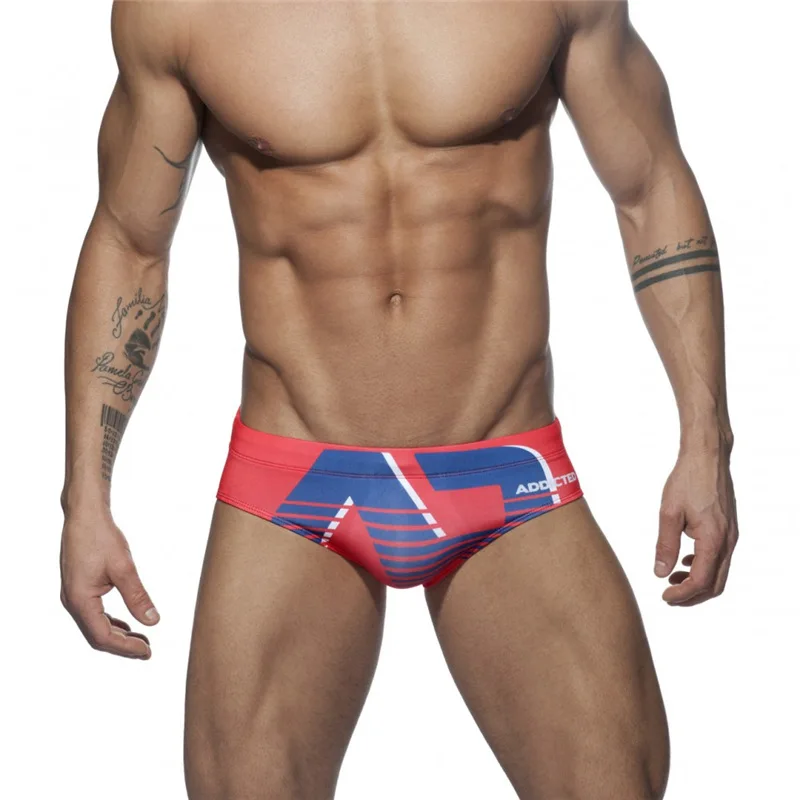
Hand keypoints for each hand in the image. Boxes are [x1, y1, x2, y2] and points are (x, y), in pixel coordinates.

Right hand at [60, 510, 158, 657]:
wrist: (85, 514)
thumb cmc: (101, 536)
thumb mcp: (124, 568)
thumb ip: (138, 596)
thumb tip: (153, 621)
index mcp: (80, 600)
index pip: (103, 636)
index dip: (126, 647)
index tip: (147, 651)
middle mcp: (73, 601)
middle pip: (97, 635)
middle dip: (122, 645)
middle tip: (147, 651)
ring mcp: (74, 594)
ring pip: (94, 625)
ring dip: (117, 634)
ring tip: (140, 640)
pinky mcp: (79, 587)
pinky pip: (93, 613)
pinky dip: (110, 621)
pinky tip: (126, 623)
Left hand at [654, 444, 738, 605]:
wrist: (707, 458)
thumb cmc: (687, 480)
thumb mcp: (669, 513)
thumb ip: (665, 545)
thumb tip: (660, 573)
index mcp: (713, 539)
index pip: (700, 581)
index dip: (682, 594)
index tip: (664, 596)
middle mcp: (727, 541)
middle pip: (714, 584)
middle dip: (692, 596)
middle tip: (668, 596)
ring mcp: (731, 536)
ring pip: (719, 573)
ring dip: (698, 582)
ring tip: (672, 580)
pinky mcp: (728, 529)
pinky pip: (720, 558)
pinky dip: (703, 567)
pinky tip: (684, 561)